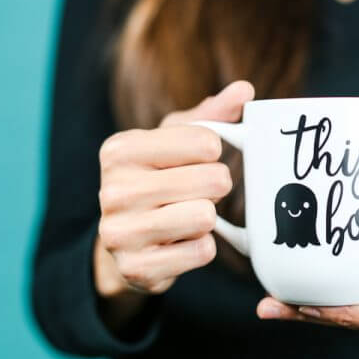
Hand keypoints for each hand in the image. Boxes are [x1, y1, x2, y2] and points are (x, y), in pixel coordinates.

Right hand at [94, 81, 253, 319]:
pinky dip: (202, 248)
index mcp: (121, 149)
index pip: (206, 141)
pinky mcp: (136, 268)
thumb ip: (212, 116)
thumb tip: (245, 89)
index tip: (197, 161)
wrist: (124, 243)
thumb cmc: (158, 180)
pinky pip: (202, 251)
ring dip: (208, 219)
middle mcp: (113, 189)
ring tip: (187, 217)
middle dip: (217, 187)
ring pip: (206, 217)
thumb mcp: (176, 142)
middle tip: (198, 193)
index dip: (214, 153)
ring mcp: (120, 232)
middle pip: (213, 180)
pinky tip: (181, 242)